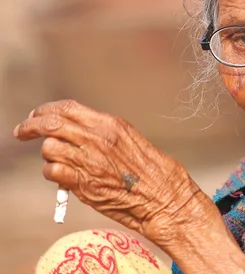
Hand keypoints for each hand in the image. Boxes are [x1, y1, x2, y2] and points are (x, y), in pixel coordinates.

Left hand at [13, 99, 207, 244]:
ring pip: (49, 149)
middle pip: (50, 125)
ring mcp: (89, 161)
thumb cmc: (152, 170)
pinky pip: (53, 172)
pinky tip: (65, 176)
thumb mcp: (129, 139)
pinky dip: (54, 173)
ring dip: (49, 154)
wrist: (162, 196)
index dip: (45, 110)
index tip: (35, 115)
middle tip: (22, 131)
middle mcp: (96, 139)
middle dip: (30, 127)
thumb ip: (101, 133)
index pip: (66, 108)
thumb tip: (75, 132)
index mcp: (109, 124)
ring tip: (60, 160)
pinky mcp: (84, 184)